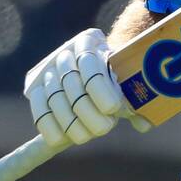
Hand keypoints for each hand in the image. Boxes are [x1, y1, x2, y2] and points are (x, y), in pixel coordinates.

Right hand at [23, 28, 152, 146]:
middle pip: (72, 83)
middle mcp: (66, 51)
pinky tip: (59, 139)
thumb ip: (136, 101)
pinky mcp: (36, 87)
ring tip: (86, 136)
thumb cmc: (116, 77)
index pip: (89, 62)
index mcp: (90, 41)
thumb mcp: (128, 80)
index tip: (113, 108)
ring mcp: (49, 69)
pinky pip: (37, 106)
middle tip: (103, 129)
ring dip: (70, 122)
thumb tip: (145, 125)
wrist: (95, 68)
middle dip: (87, 111)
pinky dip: (47, 124)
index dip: (100, 87)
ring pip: (54, 97)